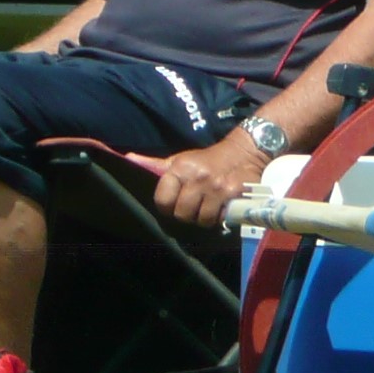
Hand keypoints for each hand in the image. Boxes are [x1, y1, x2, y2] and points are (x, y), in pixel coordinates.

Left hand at [146, 132, 269, 227]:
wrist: (245, 152)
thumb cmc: (207, 159)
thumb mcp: (181, 159)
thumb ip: (155, 164)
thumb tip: (128, 158)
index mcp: (181, 168)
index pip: (163, 200)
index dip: (167, 206)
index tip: (174, 203)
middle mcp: (198, 177)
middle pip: (181, 214)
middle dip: (187, 214)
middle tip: (194, 206)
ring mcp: (217, 187)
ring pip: (201, 220)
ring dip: (204, 218)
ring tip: (208, 207)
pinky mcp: (234, 195)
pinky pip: (220, 219)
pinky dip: (220, 217)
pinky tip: (222, 207)